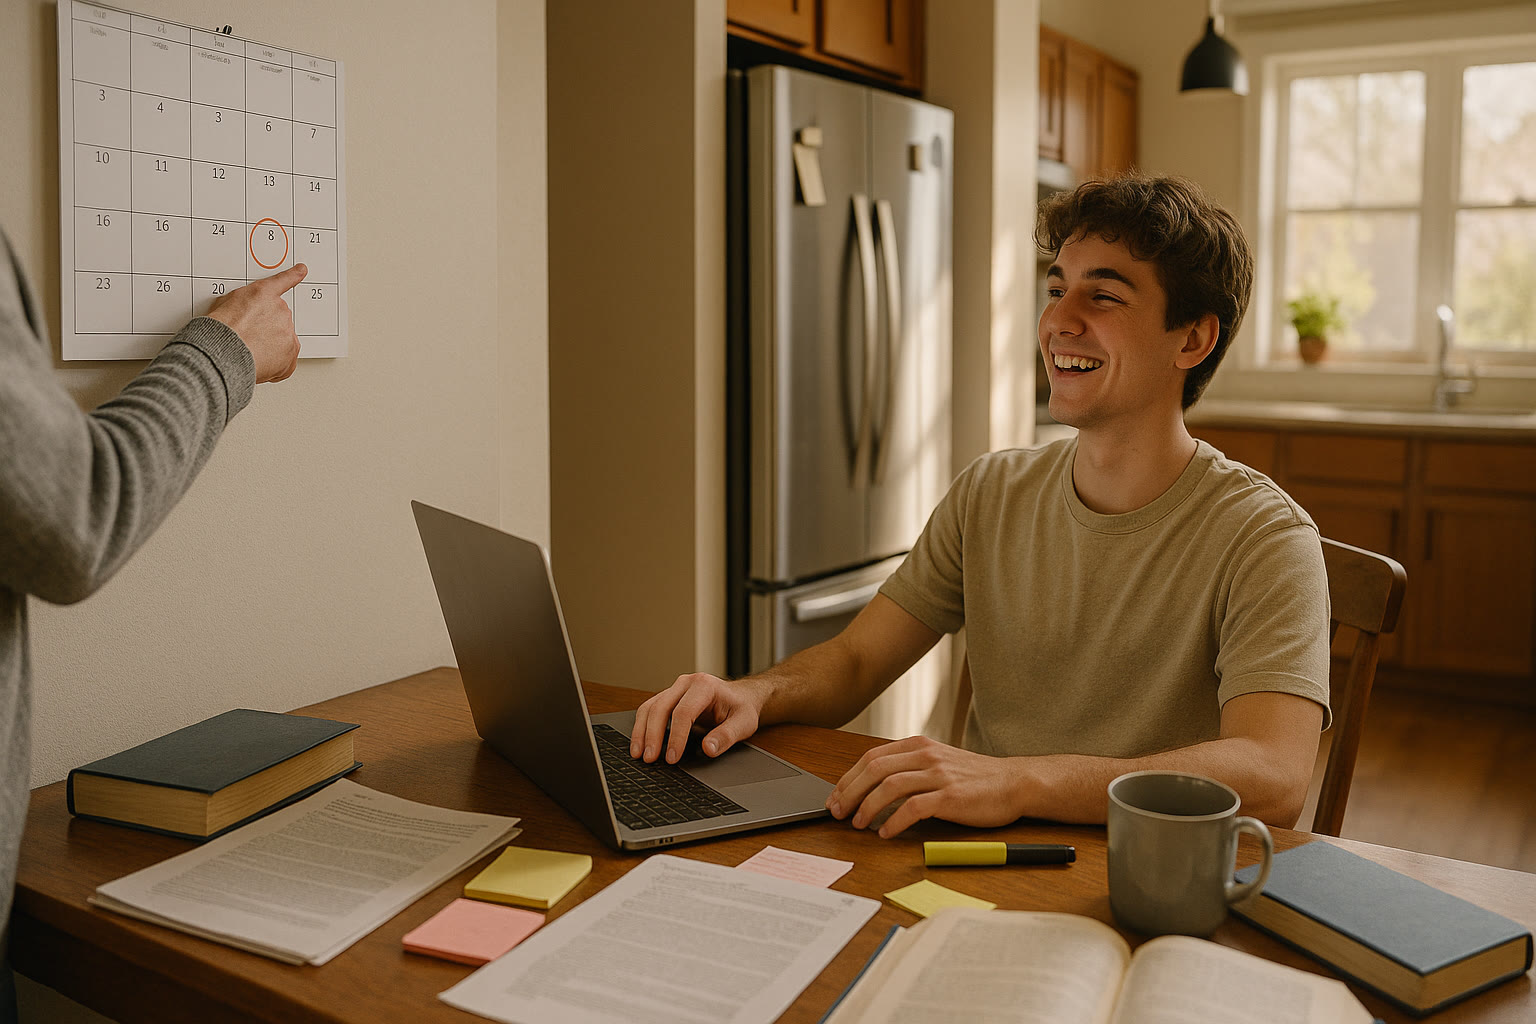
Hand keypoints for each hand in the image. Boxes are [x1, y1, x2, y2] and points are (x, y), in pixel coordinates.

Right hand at [206, 263, 307, 382]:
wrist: (224, 350)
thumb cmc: (220, 329)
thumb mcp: (224, 304)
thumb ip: (242, 305)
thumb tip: (242, 313)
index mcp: (263, 294)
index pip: (281, 282)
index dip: (292, 276)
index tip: (301, 270)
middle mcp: (280, 310)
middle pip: (278, 320)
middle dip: (266, 329)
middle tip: (248, 338)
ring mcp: (288, 331)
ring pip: (282, 340)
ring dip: (270, 347)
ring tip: (250, 352)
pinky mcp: (291, 352)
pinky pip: (286, 361)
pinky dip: (276, 365)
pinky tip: (260, 364)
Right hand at [630, 673, 765, 763]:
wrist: (740, 697)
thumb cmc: (741, 708)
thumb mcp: (744, 723)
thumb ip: (727, 736)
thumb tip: (708, 748)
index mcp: (705, 686)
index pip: (684, 712)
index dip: (676, 737)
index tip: (672, 758)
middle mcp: (686, 683)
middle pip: (661, 707)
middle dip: (652, 735)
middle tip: (649, 758)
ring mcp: (675, 689)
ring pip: (650, 707)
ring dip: (641, 731)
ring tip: (638, 754)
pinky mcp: (668, 698)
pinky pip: (649, 710)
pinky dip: (642, 727)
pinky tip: (640, 744)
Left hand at [828, 735, 1026, 837]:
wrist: (1015, 782)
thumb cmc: (975, 778)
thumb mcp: (938, 762)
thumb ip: (910, 768)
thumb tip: (874, 789)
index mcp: (918, 745)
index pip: (871, 757)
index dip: (848, 778)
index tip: (835, 797)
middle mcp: (925, 755)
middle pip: (874, 769)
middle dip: (849, 792)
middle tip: (837, 813)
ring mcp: (938, 775)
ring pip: (889, 786)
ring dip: (867, 807)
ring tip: (858, 824)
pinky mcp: (951, 797)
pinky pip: (913, 808)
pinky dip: (894, 821)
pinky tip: (886, 833)